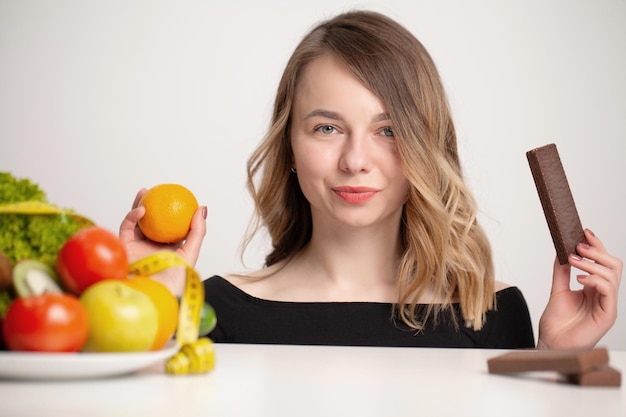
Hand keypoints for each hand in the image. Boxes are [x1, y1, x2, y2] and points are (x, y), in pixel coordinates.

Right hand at [118, 188, 206, 295]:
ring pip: (137, 222)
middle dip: (153, 205)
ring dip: (139, 205)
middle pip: (152, 222)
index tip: (178, 197)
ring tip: (145, 192)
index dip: (174, 213)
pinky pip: (127, 229)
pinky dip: (132, 218)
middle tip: (157, 190)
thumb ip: (198, 231)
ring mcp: (137, 248)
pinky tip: (141, 210)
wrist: (153, 295)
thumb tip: (202, 208)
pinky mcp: (124, 249)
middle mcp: (152, 248)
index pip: (171, 227)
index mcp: (169, 249)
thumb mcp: (191, 253)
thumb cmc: (174, 280)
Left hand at [537, 229, 621, 349]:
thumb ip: (561, 271)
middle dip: (597, 251)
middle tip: (578, 246)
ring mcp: (607, 304)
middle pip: (614, 265)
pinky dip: (595, 279)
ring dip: (592, 263)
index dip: (596, 245)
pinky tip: (579, 279)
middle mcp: (603, 294)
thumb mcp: (557, 290)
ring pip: (613, 274)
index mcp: (594, 287)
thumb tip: (561, 248)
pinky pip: (609, 291)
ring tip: (573, 261)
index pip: (603, 262)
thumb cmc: (556, 323)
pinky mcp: (607, 314)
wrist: (550, 343)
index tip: (584, 231)